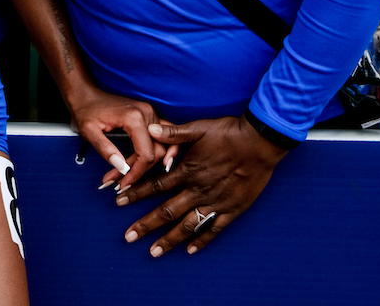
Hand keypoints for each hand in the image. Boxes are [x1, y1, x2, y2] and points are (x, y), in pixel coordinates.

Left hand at [68, 87, 178, 190]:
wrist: (85, 94)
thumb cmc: (85, 109)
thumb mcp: (89, 131)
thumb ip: (105, 149)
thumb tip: (121, 168)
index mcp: (134, 118)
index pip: (146, 154)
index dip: (136, 173)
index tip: (125, 183)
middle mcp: (147, 113)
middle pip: (155, 152)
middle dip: (138, 170)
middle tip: (120, 181)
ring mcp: (149, 113)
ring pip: (159, 147)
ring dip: (144, 164)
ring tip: (126, 175)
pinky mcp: (148, 116)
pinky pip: (160, 138)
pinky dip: (156, 152)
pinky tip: (149, 163)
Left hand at [115, 116, 288, 256]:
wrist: (261, 142)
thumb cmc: (229, 133)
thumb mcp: (198, 128)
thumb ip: (173, 133)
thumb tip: (150, 128)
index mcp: (188, 170)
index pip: (155, 185)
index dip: (136, 193)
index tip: (119, 201)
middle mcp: (199, 189)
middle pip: (167, 211)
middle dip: (146, 225)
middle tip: (129, 236)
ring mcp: (216, 202)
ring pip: (188, 225)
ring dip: (169, 239)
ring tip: (154, 251)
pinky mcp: (233, 209)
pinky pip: (214, 229)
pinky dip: (201, 240)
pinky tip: (189, 250)